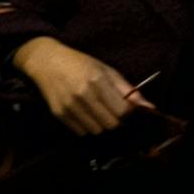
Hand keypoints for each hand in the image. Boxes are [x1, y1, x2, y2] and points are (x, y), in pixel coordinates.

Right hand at [13, 37, 155, 135]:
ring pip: (97, 131)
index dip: (128, 113)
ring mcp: (69, 106)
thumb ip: (127, 89)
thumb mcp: (105, 70)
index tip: (125, 107)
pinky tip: (85, 114)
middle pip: (111, 124)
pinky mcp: (59, 114)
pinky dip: (87, 127)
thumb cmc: (79, 63)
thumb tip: (149, 107)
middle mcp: (83, 95)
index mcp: (97, 81)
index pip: (123, 111)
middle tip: (112, 111)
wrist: (45, 61)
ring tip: (98, 113)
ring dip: (101, 125)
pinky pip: (81, 132)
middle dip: (116, 121)